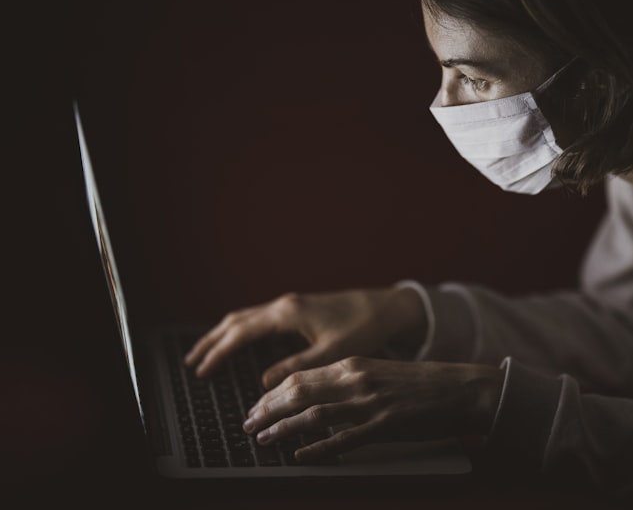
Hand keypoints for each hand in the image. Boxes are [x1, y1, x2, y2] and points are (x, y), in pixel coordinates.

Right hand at [184, 288, 426, 387]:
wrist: (386, 307)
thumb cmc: (363, 327)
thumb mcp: (332, 353)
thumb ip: (296, 367)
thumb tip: (264, 381)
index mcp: (288, 313)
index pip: (241, 333)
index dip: (219, 353)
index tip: (201, 372)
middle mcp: (285, 305)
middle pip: (236, 321)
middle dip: (212, 341)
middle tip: (191, 363)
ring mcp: (290, 304)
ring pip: (246, 317)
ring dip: (224, 334)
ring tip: (206, 353)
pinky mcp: (298, 309)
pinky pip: (259, 318)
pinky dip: (241, 329)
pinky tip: (239, 341)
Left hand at [243, 357, 503, 461]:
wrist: (460, 389)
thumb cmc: (421, 384)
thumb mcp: (379, 372)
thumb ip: (349, 381)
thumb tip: (316, 396)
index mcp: (354, 364)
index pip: (300, 376)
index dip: (272, 393)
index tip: (256, 405)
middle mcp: (357, 379)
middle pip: (298, 393)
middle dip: (267, 409)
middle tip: (248, 423)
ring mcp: (369, 403)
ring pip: (313, 414)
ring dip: (282, 428)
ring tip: (263, 439)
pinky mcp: (383, 426)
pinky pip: (342, 439)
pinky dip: (316, 448)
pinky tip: (299, 455)